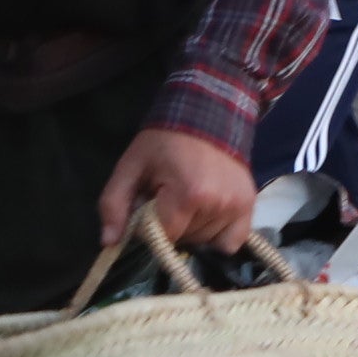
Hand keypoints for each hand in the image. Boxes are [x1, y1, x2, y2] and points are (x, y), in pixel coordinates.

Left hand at [98, 125, 256, 252]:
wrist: (205, 114)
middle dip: (171, 226)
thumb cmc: (163, 142)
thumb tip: (109, 242)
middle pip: (185, 240)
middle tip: (168, 198)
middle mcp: (218, 203)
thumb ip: (114, 204)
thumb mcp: (130, 167)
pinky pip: (230, 242)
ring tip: (188, 201)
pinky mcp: (248, 205)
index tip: (149, 206)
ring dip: (192, 230)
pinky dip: (217, 236)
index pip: (164, 237)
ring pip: (205, 241)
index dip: (151, 227)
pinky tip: (207, 216)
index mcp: (189, 194)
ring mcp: (237, 205)